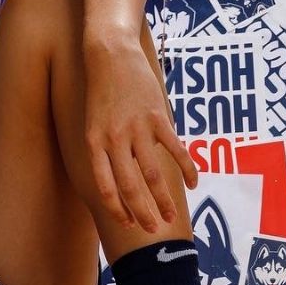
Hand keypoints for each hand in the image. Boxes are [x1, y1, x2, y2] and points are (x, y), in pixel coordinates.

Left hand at [82, 39, 197, 232]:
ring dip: (164, 200)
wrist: (111, 53)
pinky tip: (193, 184)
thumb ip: (104, 150)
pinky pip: (175, 150)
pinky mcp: (157, 117)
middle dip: (143, 212)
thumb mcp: (92, 122)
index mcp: (94, 143)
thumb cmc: (100, 90)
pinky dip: (187, 169)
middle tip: (154, 230)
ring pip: (153, 174)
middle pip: (130, 186)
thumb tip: (120, 179)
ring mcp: (137, 128)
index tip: (128, 223)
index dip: (117, 208)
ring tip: (171, 217)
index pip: (105, 186)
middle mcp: (114, 139)